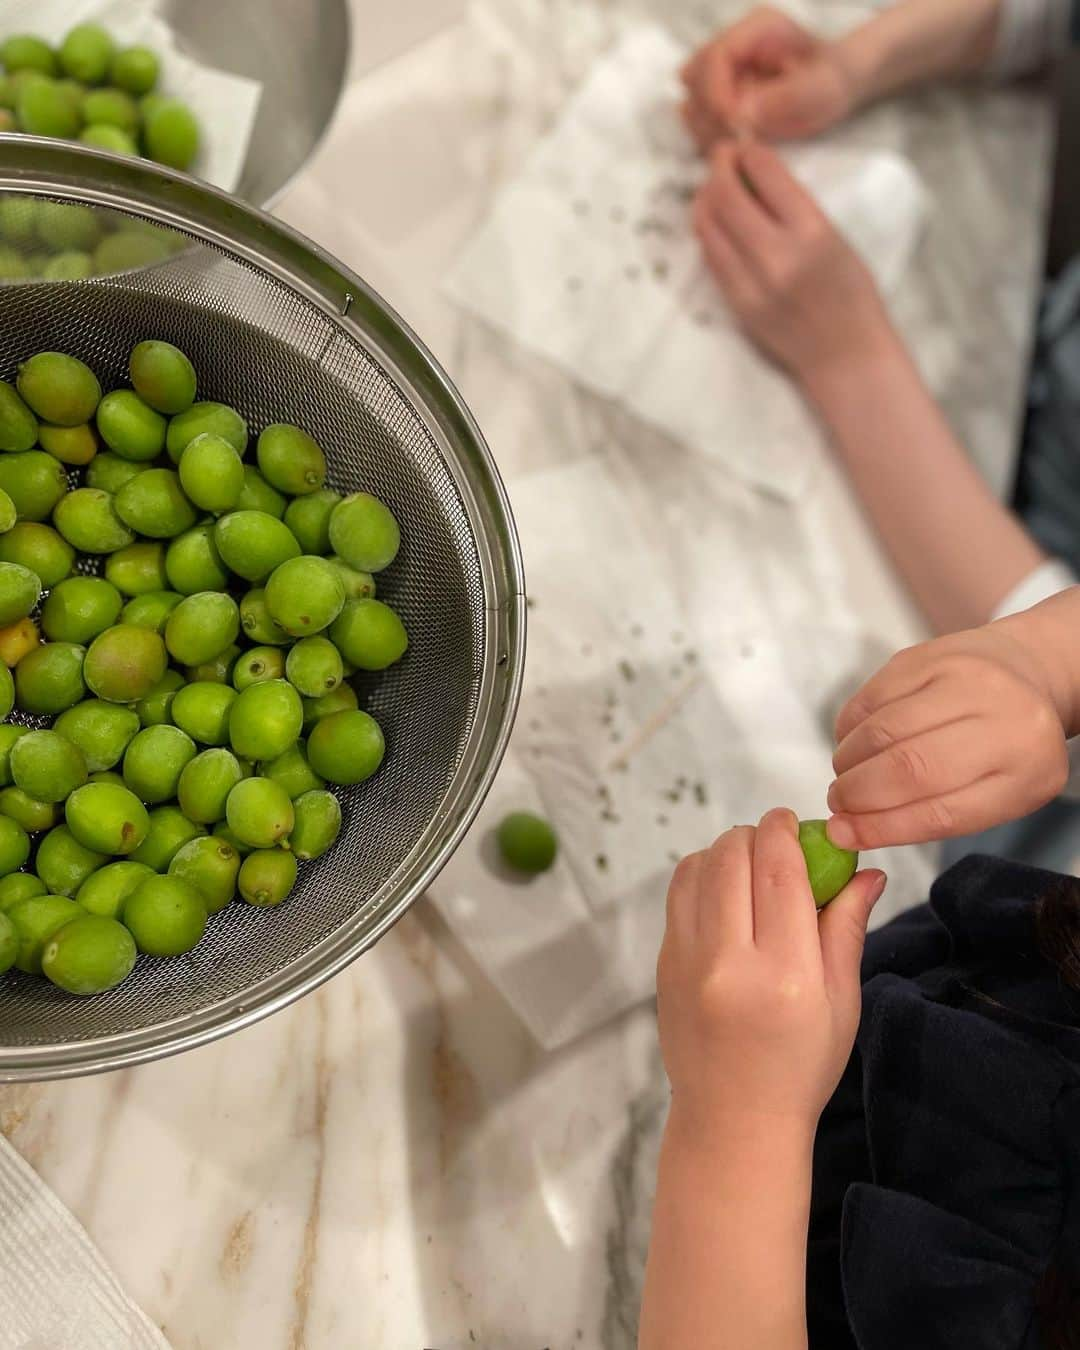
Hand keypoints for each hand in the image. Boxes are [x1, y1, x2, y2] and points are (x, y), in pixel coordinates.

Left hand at [657, 809, 886, 1133]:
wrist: (734, 1120)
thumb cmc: (800, 1066)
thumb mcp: (842, 1002)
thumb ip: (846, 928)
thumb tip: (867, 871)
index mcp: (785, 973)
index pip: (779, 870)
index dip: (784, 831)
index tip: (792, 819)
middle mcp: (728, 962)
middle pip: (732, 857)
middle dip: (754, 835)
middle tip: (775, 843)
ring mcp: (686, 962)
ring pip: (696, 868)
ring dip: (724, 852)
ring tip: (750, 867)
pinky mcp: (663, 965)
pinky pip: (678, 896)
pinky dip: (701, 877)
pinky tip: (725, 893)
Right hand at [680, 7, 856, 149]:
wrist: (838, 86)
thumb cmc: (834, 80)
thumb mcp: (823, 88)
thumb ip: (787, 98)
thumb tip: (742, 115)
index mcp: (756, 30)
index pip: (715, 57)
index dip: (716, 94)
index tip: (734, 124)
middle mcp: (732, 48)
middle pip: (694, 80)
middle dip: (712, 114)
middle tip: (742, 138)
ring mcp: (720, 75)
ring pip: (691, 102)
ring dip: (710, 130)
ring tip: (744, 142)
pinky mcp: (717, 100)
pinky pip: (697, 121)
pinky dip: (711, 138)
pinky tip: (738, 144)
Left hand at [692, 140, 891, 382]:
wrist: (845, 354)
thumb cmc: (851, 294)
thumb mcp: (835, 238)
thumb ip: (796, 206)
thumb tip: (755, 171)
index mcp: (813, 233)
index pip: (766, 174)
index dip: (748, 150)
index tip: (744, 143)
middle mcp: (777, 257)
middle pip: (727, 195)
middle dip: (719, 166)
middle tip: (722, 157)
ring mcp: (751, 285)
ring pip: (708, 225)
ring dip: (705, 197)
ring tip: (714, 187)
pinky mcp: (735, 304)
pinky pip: (709, 257)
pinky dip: (707, 231)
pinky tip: (715, 221)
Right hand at [827, 624, 1070, 850]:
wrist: (1027, 669)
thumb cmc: (1006, 743)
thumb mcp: (995, 791)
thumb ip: (930, 815)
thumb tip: (847, 830)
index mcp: (1029, 768)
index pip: (943, 812)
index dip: (883, 828)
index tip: (844, 834)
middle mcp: (1003, 717)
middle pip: (908, 768)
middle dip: (858, 794)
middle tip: (838, 803)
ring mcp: (963, 678)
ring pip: (880, 731)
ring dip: (848, 762)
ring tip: (846, 775)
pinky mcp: (926, 655)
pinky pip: (868, 699)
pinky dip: (849, 730)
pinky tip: (855, 743)